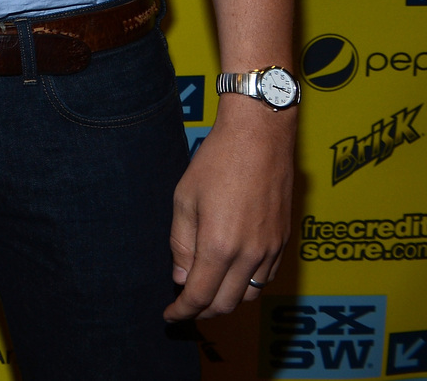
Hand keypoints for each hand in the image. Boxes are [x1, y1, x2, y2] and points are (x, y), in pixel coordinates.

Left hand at [165, 96, 295, 319]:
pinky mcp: (285, 240)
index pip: (200, 296)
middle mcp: (250, 255)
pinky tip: (232, 274)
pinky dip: (248, 285)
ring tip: (207, 291)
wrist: (260, 137)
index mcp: (220, 246)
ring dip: (228, 300)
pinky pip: (267, 277)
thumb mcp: (184, 200)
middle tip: (184, 306)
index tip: (170, 316)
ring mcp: (271, 249)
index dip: (183, 311)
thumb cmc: (216, 163)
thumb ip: (181, 244)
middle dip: (203, 311)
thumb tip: (180, 277)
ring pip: (251, 294)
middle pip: (228, 303)